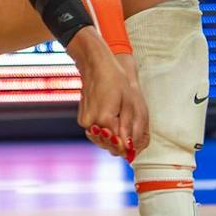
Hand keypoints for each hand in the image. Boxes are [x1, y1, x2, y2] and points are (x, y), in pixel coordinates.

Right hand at [68, 28, 148, 159]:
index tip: (133, 149)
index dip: (127, 147)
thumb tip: (129, 147)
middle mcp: (91, 122)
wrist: (97, 67)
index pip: (118, 143)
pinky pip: (95, 132)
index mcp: (104, 119)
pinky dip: (104, 133)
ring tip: (122, 134)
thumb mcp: (129, 104)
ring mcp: (85, 121)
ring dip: (111, 140)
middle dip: (119, 145)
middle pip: (107, 144)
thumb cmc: (116, 81)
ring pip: (100, 140)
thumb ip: (129, 127)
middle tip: (130, 144)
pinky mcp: (82, 119)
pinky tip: (112, 127)